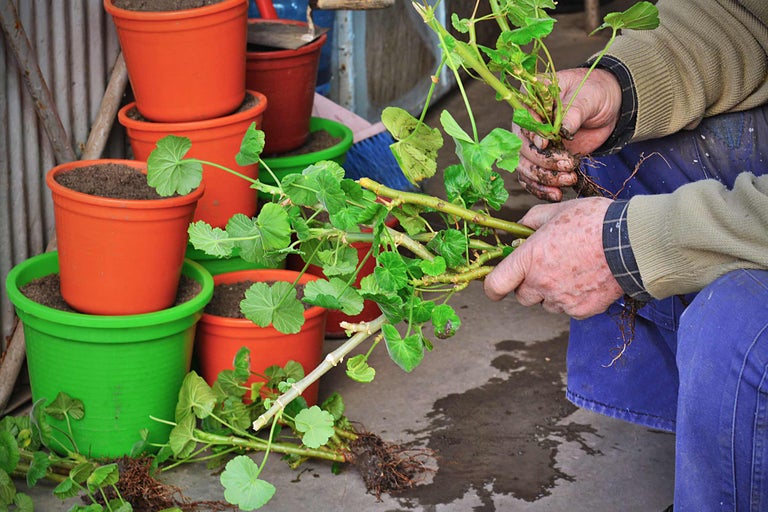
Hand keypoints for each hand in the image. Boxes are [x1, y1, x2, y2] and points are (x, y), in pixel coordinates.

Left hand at [483, 197, 623, 318]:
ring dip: (552, 293)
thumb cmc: (594, 221)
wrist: (633, 242)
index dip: (492, 287)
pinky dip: (573, 299)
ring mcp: (562, 300)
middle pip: (522, 296)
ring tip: (573, 271)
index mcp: (529, 259)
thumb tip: (520, 229)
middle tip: (547, 267)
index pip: (496, 285)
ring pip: (546, 304)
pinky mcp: (582, 311)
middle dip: (529, 285)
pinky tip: (587, 279)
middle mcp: (541, 283)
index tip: (496, 285)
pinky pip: (569, 309)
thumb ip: (532, 221)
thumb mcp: (557, 211)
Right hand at [515, 68, 622, 201]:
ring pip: (525, 167)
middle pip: (522, 148)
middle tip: (567, 165)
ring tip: (568, 180)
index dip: (531, 134)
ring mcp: (532, 144)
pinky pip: (533, 179)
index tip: (545, 144)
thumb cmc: (594, 94)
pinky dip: (542, 189)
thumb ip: (572, 113)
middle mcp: (525, 124)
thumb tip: (561, 130)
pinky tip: (557, 194)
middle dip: (543, 161)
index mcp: (531, 100)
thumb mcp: (586, 98)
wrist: (606, 107)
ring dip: (544, 178)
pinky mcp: (542, 161)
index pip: (522, 120)